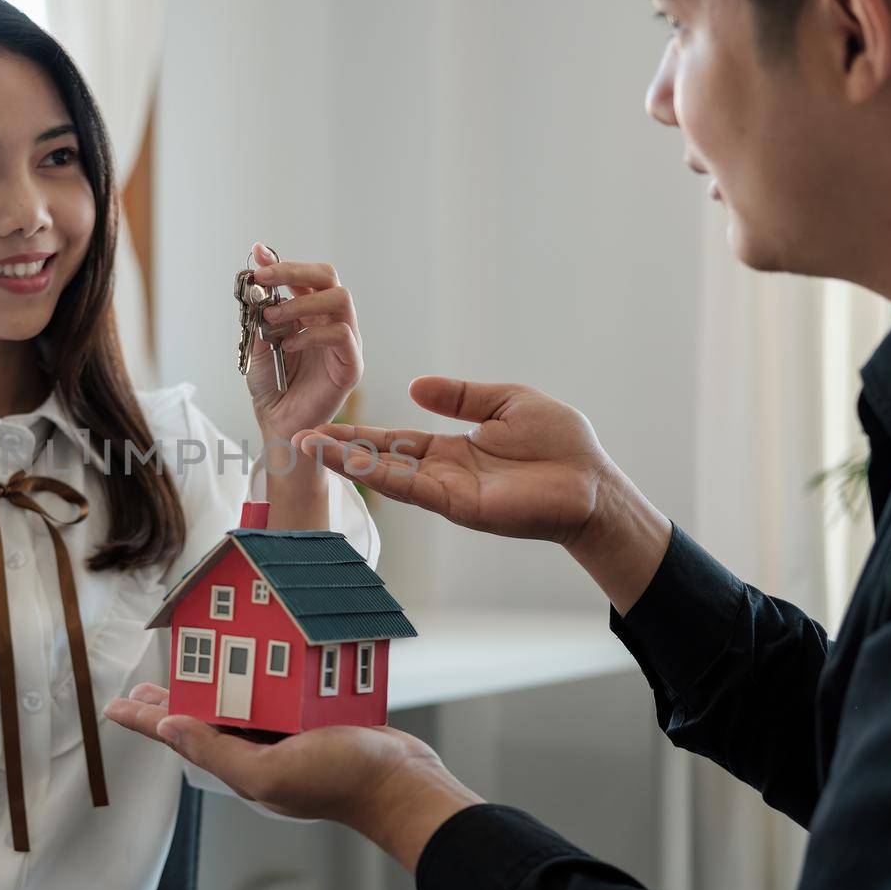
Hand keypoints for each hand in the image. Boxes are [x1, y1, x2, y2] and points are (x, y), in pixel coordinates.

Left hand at [105, 683, 480, 871]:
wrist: (403, 781)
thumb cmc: (341, 781)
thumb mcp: (270, 771)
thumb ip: (217, 752)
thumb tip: (168, 728)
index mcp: (241, 764)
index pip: (179, 736)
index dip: (143, 720)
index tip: (112, 706)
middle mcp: (258, 749)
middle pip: (202, 716)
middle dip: (171, 699)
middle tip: (142, 683)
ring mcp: (286, 733)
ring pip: (238, 699)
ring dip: (212, 680)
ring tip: (186, 664)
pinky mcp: (313, 716)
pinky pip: (276, 691)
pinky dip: (260, 672)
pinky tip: (253, 656)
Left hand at [244, 242, 363, 443]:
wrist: (276, 423)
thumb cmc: (271, 384)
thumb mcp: (257, 343)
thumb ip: (259, 313)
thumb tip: (255, 282)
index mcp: (311, 311)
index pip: (305, 276)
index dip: (282, 262)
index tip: (258, 253)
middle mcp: (332, 320)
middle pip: (328, 277)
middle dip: (293, 271)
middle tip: (264, 278)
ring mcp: (345, 341)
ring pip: (340, 299)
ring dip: (302, 301)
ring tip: (272, 318)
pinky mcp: (351, 364)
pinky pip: (342, 336)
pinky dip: (311, 334)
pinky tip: (289, 345)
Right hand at [293, 377, 609, 543]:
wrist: (593, 482)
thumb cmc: (562, 444)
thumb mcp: (505, 403)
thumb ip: (460, 396)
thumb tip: (415, 385)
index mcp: (452, 449)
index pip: (396, 442)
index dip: (361, 436)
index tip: (324, 426)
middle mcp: (442, 473)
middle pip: (381, 459)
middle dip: (340, 450)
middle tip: (298, 437)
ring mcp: (447, 491)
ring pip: (386, 474)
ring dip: (347, 461)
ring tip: (308, 445)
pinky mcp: (459, 504)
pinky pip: (410, 486)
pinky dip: (378, 474)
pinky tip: (350, 461)